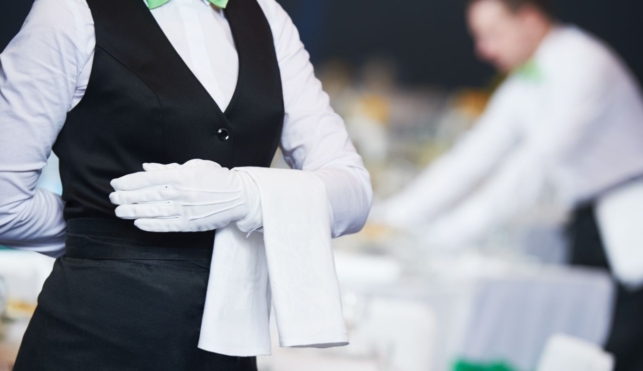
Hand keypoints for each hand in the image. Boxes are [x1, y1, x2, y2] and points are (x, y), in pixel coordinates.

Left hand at [109, 159, 258, 231]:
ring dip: (134, 212)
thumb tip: (147, 168)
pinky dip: (152, 225)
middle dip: (127, 197)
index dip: (130, 182)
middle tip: (113, 198)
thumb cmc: (218, 178)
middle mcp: (182, 192)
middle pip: (148, 195)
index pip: (149, 178)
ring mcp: (186, 209)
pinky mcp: (191, 223)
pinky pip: (167, 225)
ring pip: (154, 211)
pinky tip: (139, 223)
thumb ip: (170, 168)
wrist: (240, 195)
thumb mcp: (195, 166)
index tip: (116, 184)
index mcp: (183, 175)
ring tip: (120, 212)